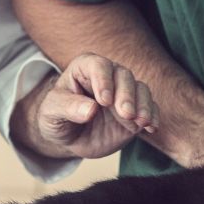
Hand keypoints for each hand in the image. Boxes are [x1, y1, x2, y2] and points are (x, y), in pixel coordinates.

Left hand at [33, 53, 159, 158]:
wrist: (71, 138)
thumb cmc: (57, 119)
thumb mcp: (51, 114)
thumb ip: (67, 108)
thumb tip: (89, 110)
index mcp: (84, 69)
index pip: (98, 66)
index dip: (103, 80)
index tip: (104, 101)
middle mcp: (108, 76)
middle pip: (123, 75)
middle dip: (126, 94)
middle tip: (126, 114)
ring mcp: (123, 92)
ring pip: (140, 88)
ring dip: (142, 104)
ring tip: (141, 122)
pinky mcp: (136, 108)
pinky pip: (150, 106)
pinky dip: (152, 115)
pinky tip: (151, 127)